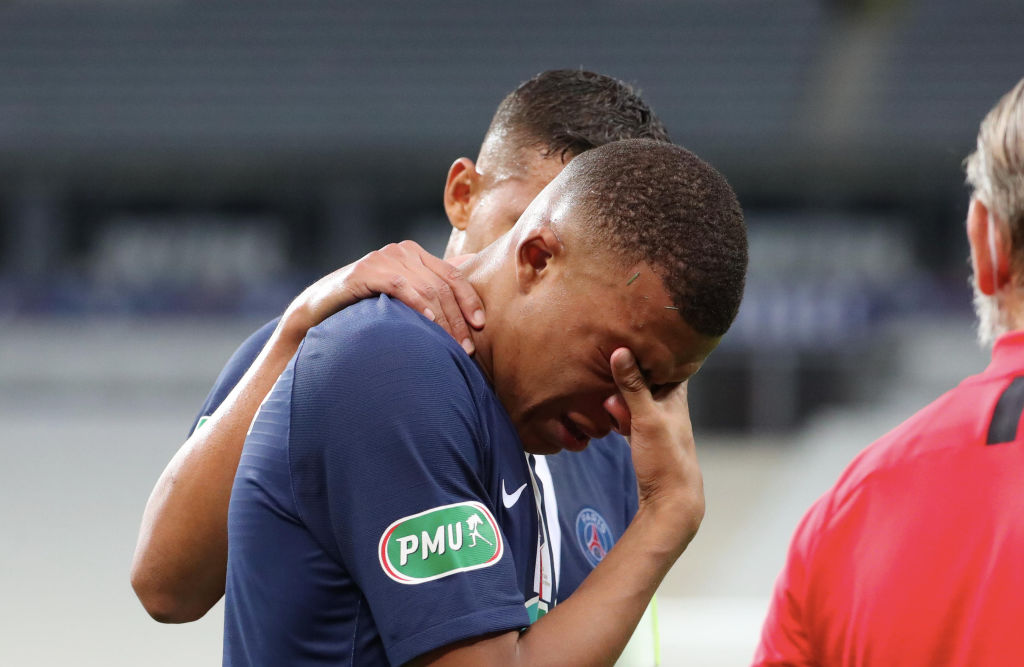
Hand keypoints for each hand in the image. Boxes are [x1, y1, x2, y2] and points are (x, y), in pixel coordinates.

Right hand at [281, 241, 484, 353]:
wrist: (320, 309)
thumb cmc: (366, 306)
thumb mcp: (404, 296)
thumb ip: (432, 285)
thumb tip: (469, 271)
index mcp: (416, 255)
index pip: (453, 276)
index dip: (470, 300)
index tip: (481, 326)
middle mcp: (403, 251)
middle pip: (442, 286)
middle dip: (458, 319)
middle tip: (466, 349)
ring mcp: (384, 258)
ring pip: (426, 288)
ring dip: (442, 320)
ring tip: (451, 345)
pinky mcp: (366, 270)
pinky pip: (399, 285)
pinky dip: (416, 303)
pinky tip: (427, 321)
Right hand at [609, 347, 703, 547]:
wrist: (671, 501)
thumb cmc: (666, 459)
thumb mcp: (647, 418)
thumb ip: (633, 386)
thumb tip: (620, 350)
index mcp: (676, 395)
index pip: (670, 360)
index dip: (654, 347)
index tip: (634, 334)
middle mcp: (669, 405)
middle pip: (647, 378)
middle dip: (627, 376)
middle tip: (611, 378)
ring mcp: (658, 422)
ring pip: (636, 399)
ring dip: (621, 398)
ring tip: (610, 405)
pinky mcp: (646, 438)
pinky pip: (629, 417)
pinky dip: (620, 415)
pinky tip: (610, 418)